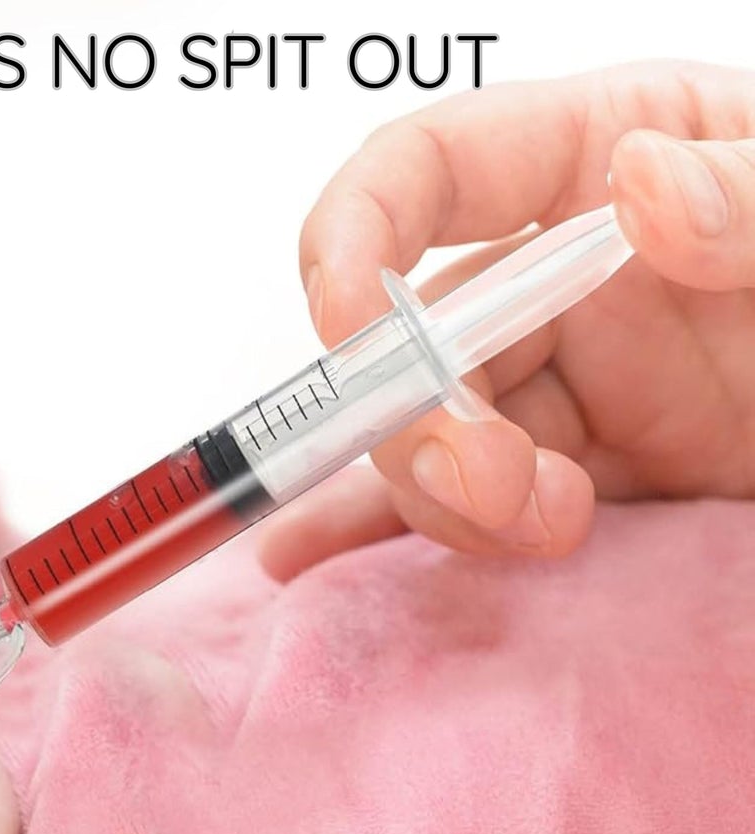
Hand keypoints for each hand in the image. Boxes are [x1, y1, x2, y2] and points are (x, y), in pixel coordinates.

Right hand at [258, 61, 754, 582]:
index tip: (347, 324)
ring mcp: (577, 387)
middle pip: (416, 335)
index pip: (433, 169)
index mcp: (622, 158)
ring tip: (532, 535)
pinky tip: (313, 562)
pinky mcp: (590, 481)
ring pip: (429, 438)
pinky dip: (384, 537)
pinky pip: (465, 510)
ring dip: (437, 496)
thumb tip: (633, 190)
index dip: (357, 236)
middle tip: (506, 491)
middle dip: (422, 416)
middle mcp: (573, 275)